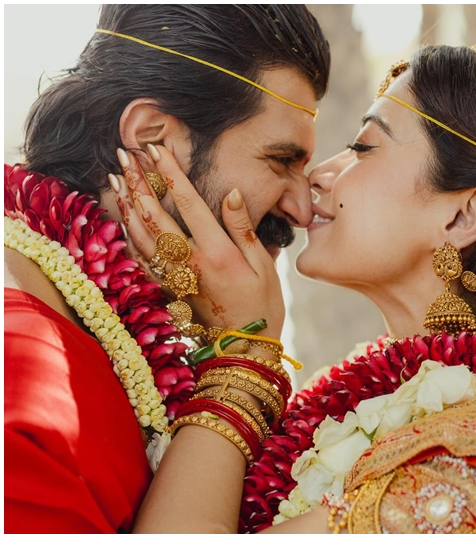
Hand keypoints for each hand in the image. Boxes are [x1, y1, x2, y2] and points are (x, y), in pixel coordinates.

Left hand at [111, 144, 284, 337]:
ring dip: (125, 203)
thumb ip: (244, 228)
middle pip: (154, 214)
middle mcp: (189, 261)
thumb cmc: (262, 305)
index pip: (188, 202)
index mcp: (216, 251)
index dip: (170, 173)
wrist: (243, 347)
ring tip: (116, 179)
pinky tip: (122, 218)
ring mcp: (173, 276)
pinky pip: (138, 258)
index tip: (157, 148)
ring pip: (139, 234)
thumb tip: (230, 194)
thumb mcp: (264, 265)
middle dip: (138, 181)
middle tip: (125, 155)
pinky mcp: (166, 288)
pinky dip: (126, 235)